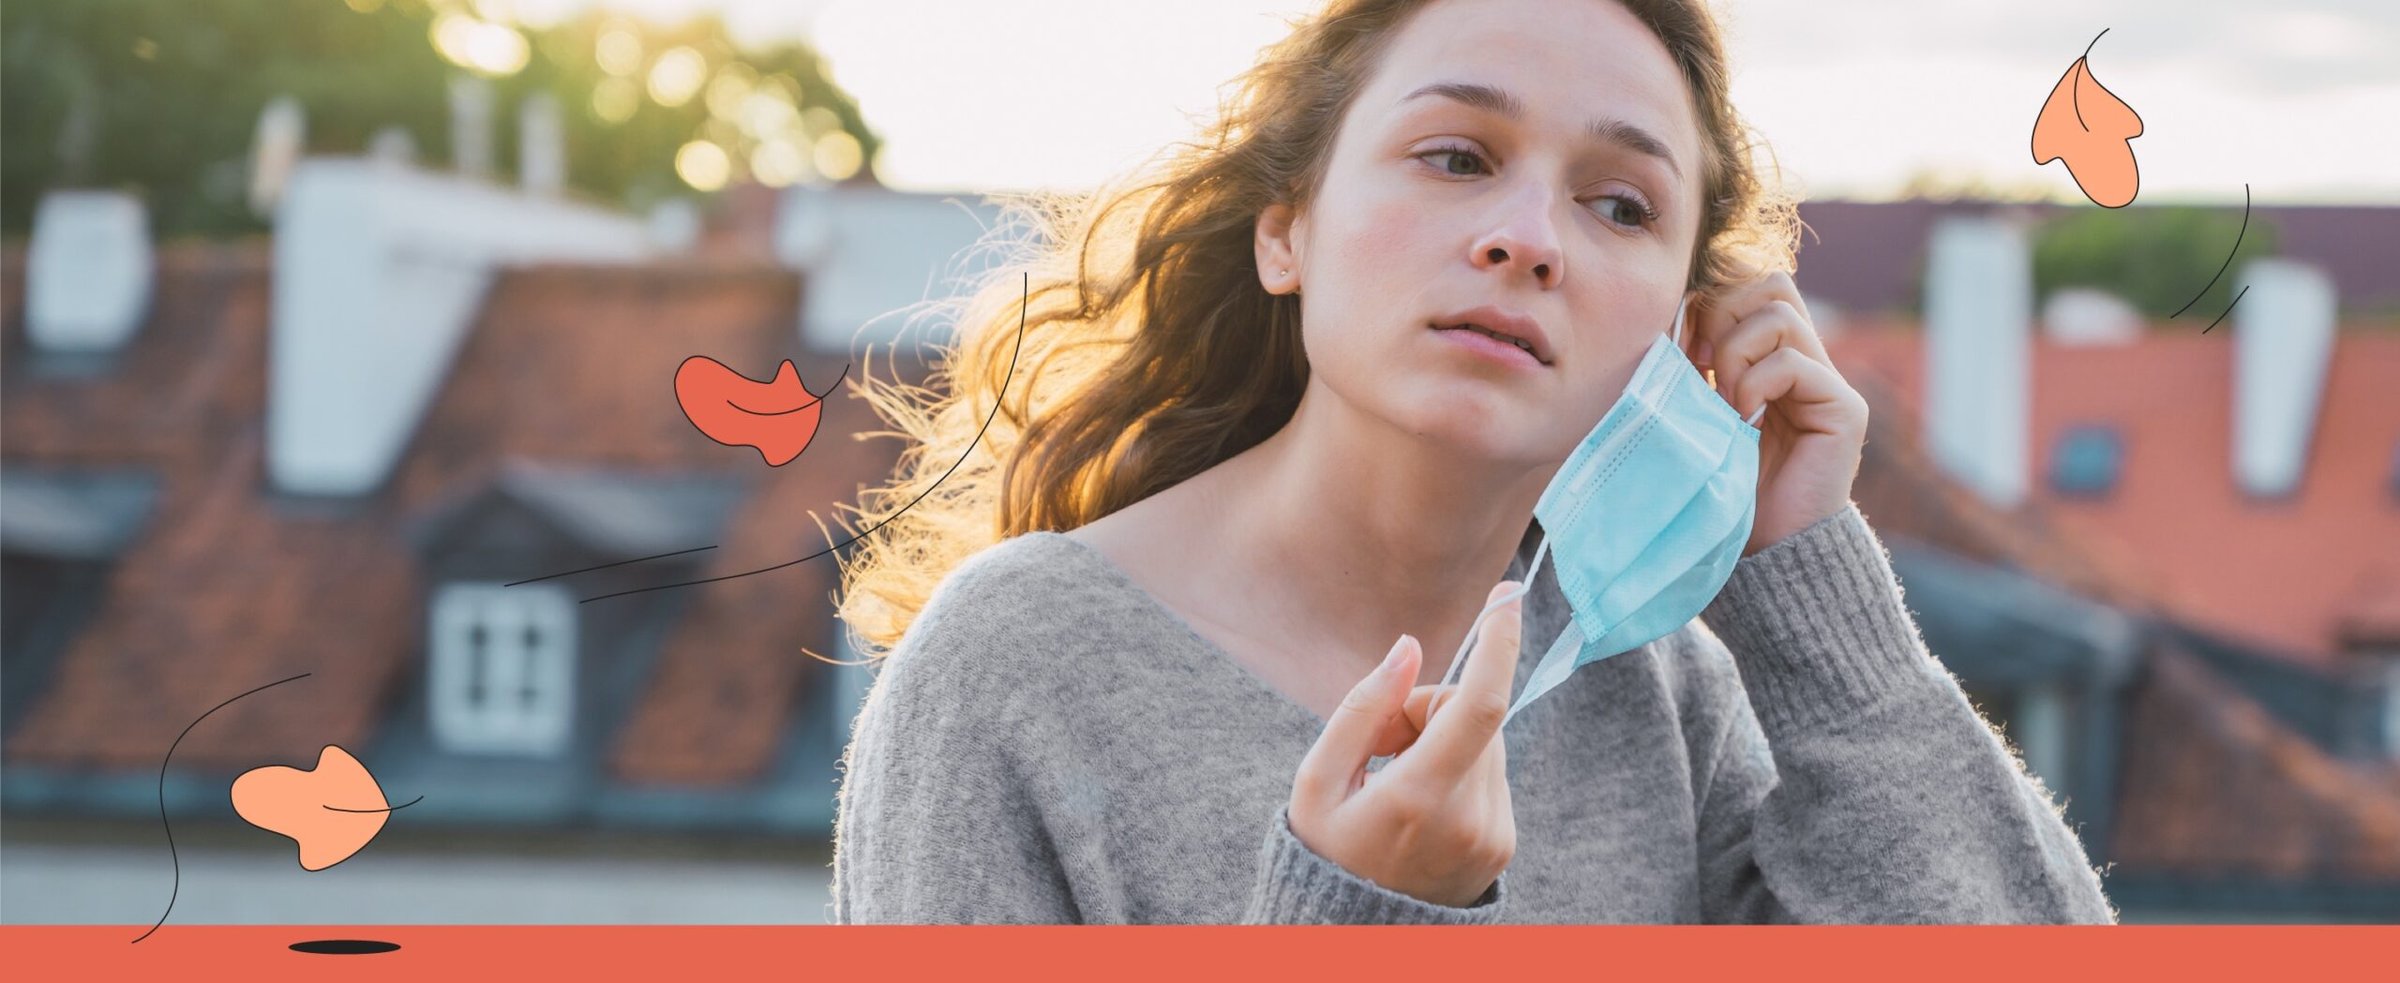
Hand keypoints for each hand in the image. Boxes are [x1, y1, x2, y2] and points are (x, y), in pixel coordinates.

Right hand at [1284, 580, 1522, 908]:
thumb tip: (1409, 648)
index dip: (1498, 643)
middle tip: (1384, 744)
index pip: (1479, 705)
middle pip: (1474, 714)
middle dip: (1432, 707)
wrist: (1358, 935)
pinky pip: (1492, 774)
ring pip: (1488, 741)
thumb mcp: (1318, 781)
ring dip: (1447, 740)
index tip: (1508, 596)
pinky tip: (1421, 806)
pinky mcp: (1505, 844)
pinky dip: (1461, 770)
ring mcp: (1494, 835)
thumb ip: (1362, 709)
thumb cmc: (1327, 851)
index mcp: (1418, 798)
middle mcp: (1469, 817)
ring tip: (1399, 780)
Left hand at [1685, 270, 1869, 555]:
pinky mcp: (1843, 408)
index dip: (1711, 303)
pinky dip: (1756, 384)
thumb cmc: (1723, 485)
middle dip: (1723, 315)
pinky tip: (1745, 422)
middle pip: (1771, 283)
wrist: (1764, 550)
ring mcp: (1829, 382)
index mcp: (1772, 358)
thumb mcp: (1699, 411)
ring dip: (1735, 353)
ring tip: (1726, 403)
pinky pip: (1792, 361)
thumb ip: (1697, 364)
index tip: (1683, 352)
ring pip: (1778, 312)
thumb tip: (1678, 309)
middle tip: (1703, 368)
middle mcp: (1807, 361)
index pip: (1751, 285)